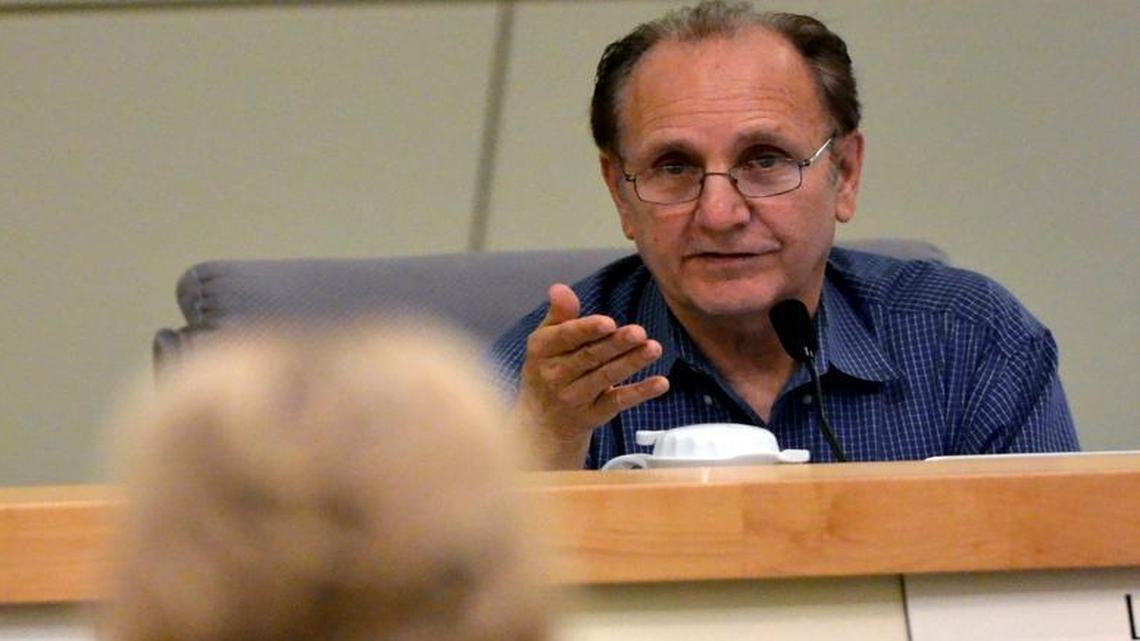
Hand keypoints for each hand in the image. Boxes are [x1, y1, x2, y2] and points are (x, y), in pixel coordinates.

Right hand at [514, 283, 668, 468]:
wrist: (540, 425)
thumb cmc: (548, 372)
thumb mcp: (546, 342)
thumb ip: (560, 314)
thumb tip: (560, 288)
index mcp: (542, 350)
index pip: (566, 337)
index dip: (587, 330)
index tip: (608, 322)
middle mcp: (555, 375)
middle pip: (589, 357)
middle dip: (615, 345)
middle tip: (639, 332)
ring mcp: (574, 398)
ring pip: (606, 378)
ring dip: (631, 362)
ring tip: (654, 348)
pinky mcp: (594, 415)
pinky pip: (618, 402)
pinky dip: (640, 392)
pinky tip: (660, 383)